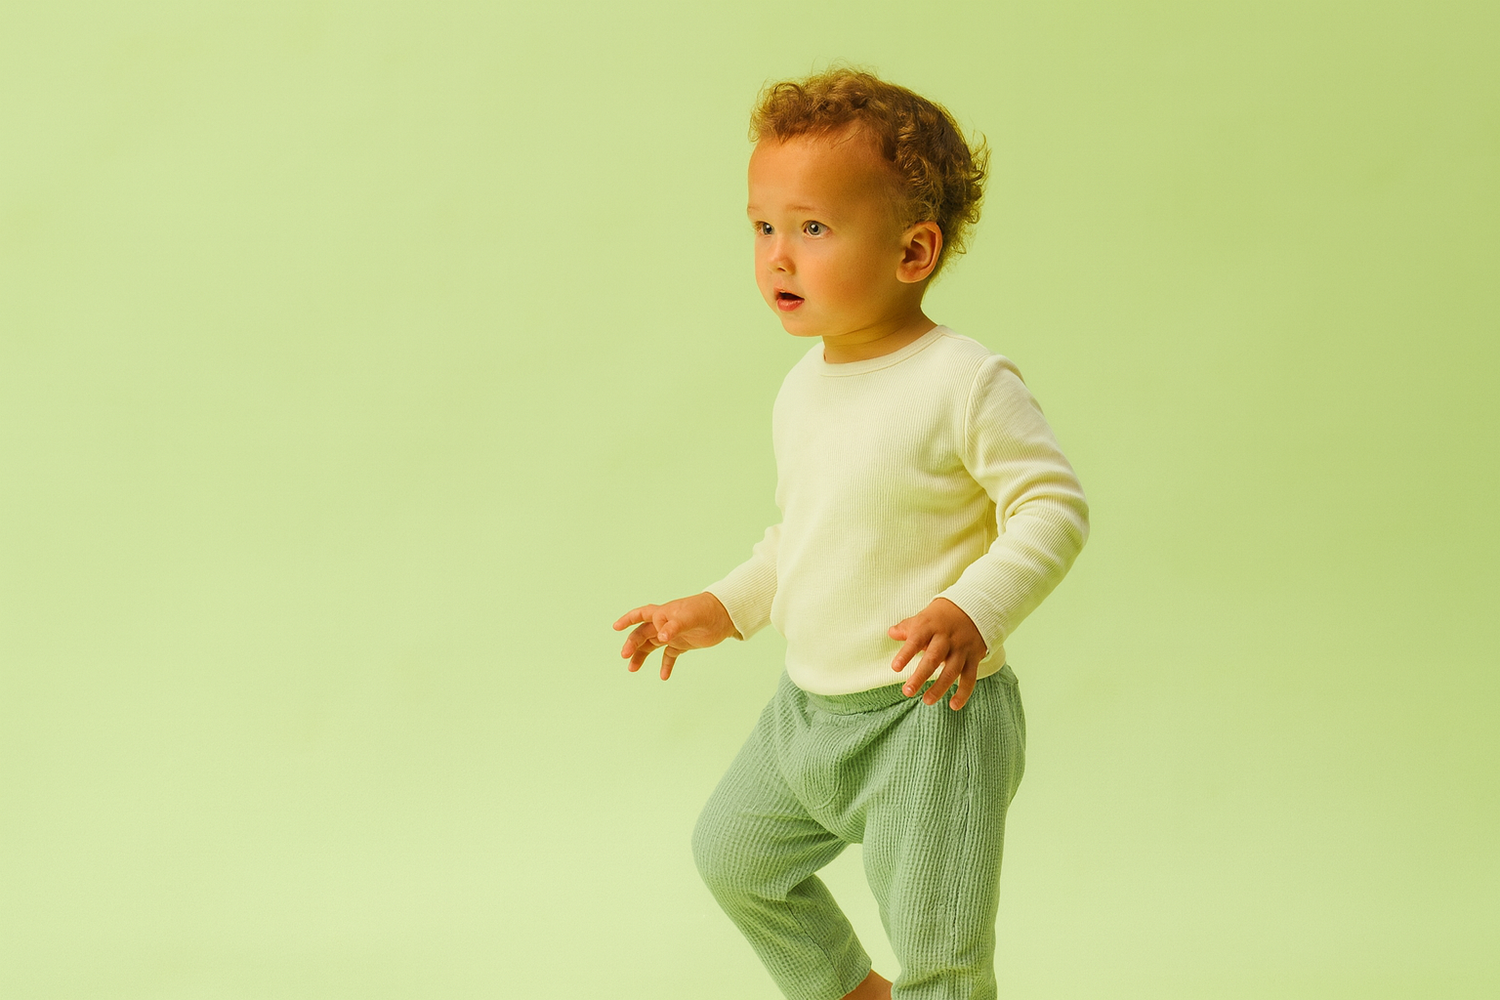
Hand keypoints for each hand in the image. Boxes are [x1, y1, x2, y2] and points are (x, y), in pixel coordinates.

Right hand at [613, 592, 738, 679]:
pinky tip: (663, 677)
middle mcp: (665, 624)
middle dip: (632, 644)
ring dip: (641, 656)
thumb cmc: (706, 611)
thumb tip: (661, 637)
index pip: (642, 615)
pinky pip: (669, 656)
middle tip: (625, 656)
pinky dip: (665, 666)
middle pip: (643, 633)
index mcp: (664, 613)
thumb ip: (675, 626)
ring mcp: (673, 634)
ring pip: (651, 646)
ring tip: (632, 669)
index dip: (628, 620)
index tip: (616, 627)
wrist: (725, 616)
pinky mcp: (682, 644)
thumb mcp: (691, 617)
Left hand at [888, 597, 987, 709]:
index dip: (906, 654)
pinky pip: (969, 677)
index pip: (916, 640)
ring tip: (927, 700)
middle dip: (920, 676)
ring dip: (939, 687)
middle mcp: (946, 639)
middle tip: (907, 691)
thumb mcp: (923, 617)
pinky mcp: (973, 658)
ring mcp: (961, 649)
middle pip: (933, 658)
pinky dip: (963, 692)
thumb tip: (890, 633)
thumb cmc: (941, 616)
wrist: (974, 607)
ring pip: (951, 670)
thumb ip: (906, 627)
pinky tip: (954, 705)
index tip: (895, 668)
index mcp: (930, 627)